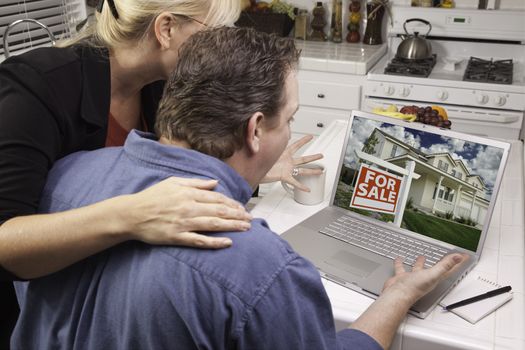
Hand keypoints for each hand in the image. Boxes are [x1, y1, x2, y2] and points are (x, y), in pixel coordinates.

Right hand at [121, 177, 251, 248]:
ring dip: (232, 226)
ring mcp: (183, 223)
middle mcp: (188, 207)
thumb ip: (195, 183)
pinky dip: (214, 242)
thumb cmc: (152, 197)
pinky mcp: (177, 237)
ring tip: (246, 228)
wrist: (131, 214)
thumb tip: (214, 183)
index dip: (232, 203)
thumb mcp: (173, 183)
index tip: (242, 208)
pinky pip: (199, 240)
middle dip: (237, 215)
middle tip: (250, 220)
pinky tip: (228, 243)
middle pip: (219, 211)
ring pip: (213, 224)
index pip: (217, 198)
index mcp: (188, 193)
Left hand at [261, 135, 322, 191]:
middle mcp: (287, 161)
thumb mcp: (265, 150)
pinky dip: (301, 186)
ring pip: (302, 170)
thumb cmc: (259, 160)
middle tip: (321, 155)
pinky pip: (294, 182)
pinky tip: (307, 189)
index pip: (296, 145)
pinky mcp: (284, 176)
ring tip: (320, 171)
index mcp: (284, 154)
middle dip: (313, 157)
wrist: (254, 171)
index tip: (310, 136)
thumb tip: (265, 133)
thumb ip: (268, 142)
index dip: (303, 140)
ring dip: (312, 171)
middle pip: (303, 159)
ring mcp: (287, 169)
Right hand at [382, 253, 468, 304]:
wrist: (398, 294)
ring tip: (421, 256)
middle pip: (436, 269)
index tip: (464, 257)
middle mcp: (425, 278)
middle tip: (444, 257)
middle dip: (441, 263)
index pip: (450, 269)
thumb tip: (458, 258)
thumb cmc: (415, 288)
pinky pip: (402, 268)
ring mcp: (413, 278)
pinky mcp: (402, 277)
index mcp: (434, 278)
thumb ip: (445, 265)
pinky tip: (399, 259)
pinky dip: (401, 263)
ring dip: (420, 263)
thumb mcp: (433, 274)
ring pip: (418, 268)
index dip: (458, 263)